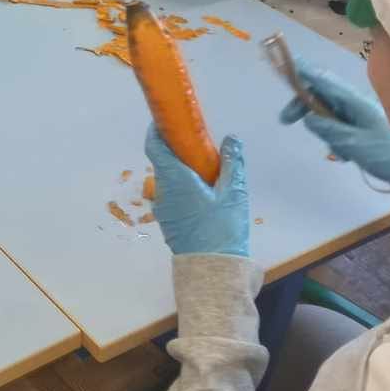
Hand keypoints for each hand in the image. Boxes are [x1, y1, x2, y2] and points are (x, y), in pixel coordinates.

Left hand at [146, 128, 249, 256]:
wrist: (213, 269)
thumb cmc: (223, 228)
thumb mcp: (234, 193)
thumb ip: (231, 163)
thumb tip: (231, 139)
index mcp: (175, 179)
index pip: (154, 146)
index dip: (156, 130)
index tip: (166, 120)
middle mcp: (163, 191)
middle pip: (163, 162)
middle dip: (176, 150)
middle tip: (198, 144)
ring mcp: (162, 207)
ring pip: (168, 180)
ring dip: (180, 171)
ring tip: (205, 170)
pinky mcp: (167, 221)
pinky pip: (171, 196)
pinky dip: (182, 187)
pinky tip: (203, 193)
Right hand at [280, 58, 389, 194]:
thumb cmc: (386, 155)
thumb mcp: (353, 144)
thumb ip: (328, 129)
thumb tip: (308, 117)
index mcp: (354, 101)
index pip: (323, 81)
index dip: (303, 73)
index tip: (284, 68)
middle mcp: (356, 103)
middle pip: (321, 95)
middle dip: (303, 105)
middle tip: (286, 121)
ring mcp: (359, 115)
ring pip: (328, 112)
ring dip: (323, 128)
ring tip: (336, 151)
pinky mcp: (362, 127)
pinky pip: (339, 126)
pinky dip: (335, 138)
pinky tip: (343, 155)